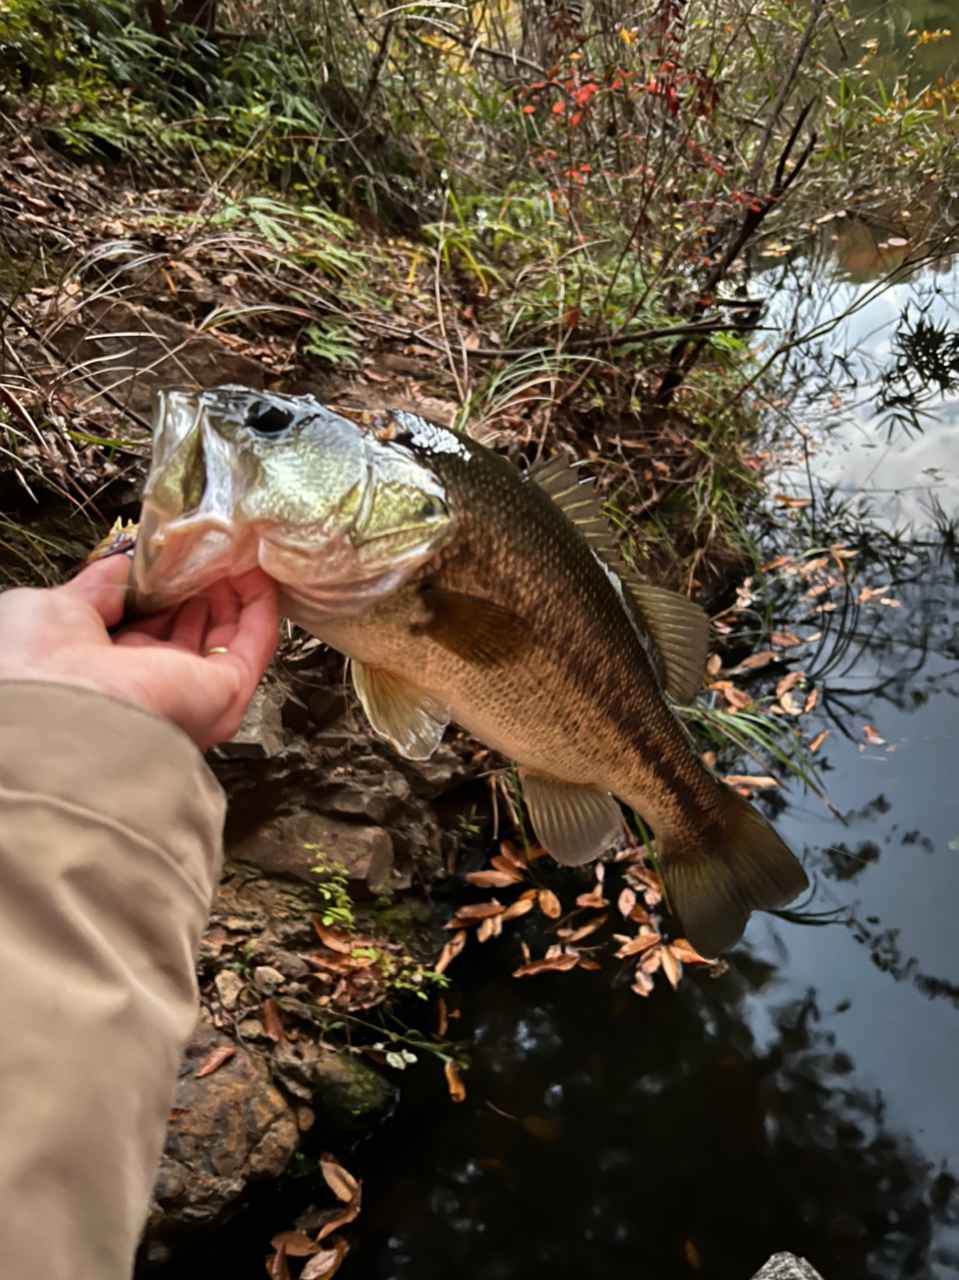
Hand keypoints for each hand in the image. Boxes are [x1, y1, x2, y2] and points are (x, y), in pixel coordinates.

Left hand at [0, 556, 278, 750]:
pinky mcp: (227, 692)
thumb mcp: (60, 607)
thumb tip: (127, 561)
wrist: (58, 709)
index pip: (149, 625)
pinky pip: (254, 642)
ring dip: (237, 590)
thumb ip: (101, 585)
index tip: (175, 555)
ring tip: (239, 549)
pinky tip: (257, 571)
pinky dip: (260, 604)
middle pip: (194, 628)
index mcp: (110, 671)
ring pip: (229, 635)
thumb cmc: (38, 667)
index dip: (165, 588)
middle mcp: (154, 686)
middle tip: (212, 546)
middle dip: (204, 584)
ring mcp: (194, 693)